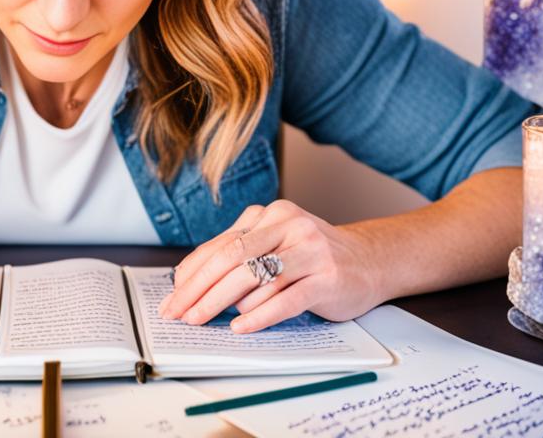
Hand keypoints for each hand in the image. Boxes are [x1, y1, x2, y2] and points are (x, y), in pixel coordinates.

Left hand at [158, 200, 379, 332]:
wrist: (370, 261)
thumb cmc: (312, 257)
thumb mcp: (274, 245)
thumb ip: (239, 256)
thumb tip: (189, 282)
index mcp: (269, 214)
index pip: (220, 245)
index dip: (191, 274)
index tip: (172, 298)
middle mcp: (289, 225)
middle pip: (232, 259)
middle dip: (199, 290)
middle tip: (180, 313)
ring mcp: (310, 250)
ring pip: (256, 277)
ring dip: (223, 303)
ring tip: (203, 320)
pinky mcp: (327, 277)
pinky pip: (286, 299)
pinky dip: (259, 315)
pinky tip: (241, 327)